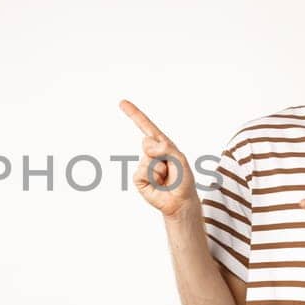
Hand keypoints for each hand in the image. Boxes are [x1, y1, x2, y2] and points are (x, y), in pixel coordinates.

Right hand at [119, 99, 197, 218]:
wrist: (180, 201)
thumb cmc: (183, 179)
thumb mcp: (179, 158)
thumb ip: (165, 147)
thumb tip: (145, 144)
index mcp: (161, 145)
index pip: (146, 126)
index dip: (134, 114)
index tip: (122, 102)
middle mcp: (150, 153)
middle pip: (147, 142)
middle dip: (161, 153)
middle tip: (170, 167)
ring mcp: (143, 165)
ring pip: (147, 159)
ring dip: (160, 169)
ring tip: (166, 177)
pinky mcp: (139, 178)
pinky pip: (142, 172)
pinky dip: (153, 177)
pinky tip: (158, 183)